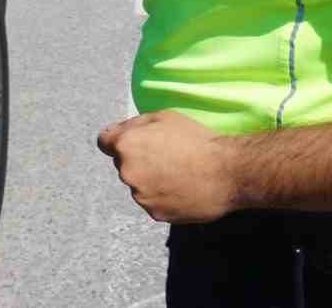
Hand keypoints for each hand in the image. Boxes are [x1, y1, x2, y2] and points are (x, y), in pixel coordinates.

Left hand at [96, 110, 238, 223]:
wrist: (228, 172)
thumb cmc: (197, 139)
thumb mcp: (163, 117)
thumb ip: (133, 124)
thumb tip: (116, 132)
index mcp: (126, 145)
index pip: (104, 142)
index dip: (117, 139)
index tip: (132, 142)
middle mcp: (127, 172)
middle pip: (123, 164)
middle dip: (137, 160)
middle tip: (166, 157)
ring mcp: (140, 196)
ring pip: (138, 185)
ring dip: (150, 181)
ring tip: (178, 174)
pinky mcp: (155, 213)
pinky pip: (153, 203)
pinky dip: (163, 197)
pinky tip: (182, 189)